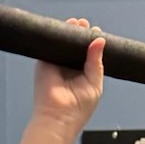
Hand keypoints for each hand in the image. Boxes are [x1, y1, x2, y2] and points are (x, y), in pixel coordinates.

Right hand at [31, 18, 104, 132]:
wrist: (58, 118)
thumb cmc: (77, 109)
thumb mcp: (95, 82)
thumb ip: (97, 61)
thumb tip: (100, 40)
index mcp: (83, 72)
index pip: (88, 52)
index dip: (92, 41)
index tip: (96, 32)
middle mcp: (69, 67)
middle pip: (75, 44)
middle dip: (80, 33)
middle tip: (85, 25)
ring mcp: (56, 64)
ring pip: (63, 42)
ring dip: (69, 32)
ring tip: (78, 25)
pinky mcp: (44, 63)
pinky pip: (51, 45)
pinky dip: (58, 37)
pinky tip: (65, 31)